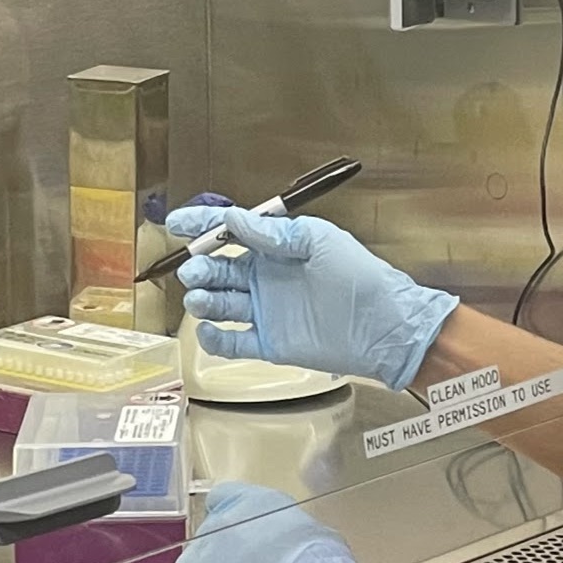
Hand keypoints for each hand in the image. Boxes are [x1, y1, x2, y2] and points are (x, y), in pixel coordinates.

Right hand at [166, 204, 458, 390]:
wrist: (385, 327)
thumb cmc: (362, 278)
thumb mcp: (319, 242)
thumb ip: (275, 234)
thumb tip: (235, 220)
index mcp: (278, 248)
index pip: (231, 232)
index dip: (202, 225)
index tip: (177, 222)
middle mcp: (268, 278)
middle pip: (218, 268)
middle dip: (200, 266)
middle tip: (195, 269)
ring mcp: (267, 311)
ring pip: (220, 303)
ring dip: (204, 299)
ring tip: (200, 298)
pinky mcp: (271, 342)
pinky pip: (233, 342)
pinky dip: (215, 338)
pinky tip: (209, 329)